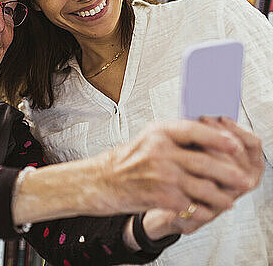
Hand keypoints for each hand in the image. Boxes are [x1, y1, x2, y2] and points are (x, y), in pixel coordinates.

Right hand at [95, 118, 259, 216]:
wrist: (100, 181)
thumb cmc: (124, 162)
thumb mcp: (148, 139)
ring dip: (221, 196)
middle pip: (206, 161)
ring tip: (228, 200)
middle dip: (229, 173)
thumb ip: (175, 138)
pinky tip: (206, 210)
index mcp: (158, 133)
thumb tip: (209, 139)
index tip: (235, 144)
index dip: (219, 138)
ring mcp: (161, 174)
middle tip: (242, 179)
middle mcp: (160, 151)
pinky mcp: (160, 196)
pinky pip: (191, 205)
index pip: (196, 131)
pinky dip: (202, 210)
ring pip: (204, 186)